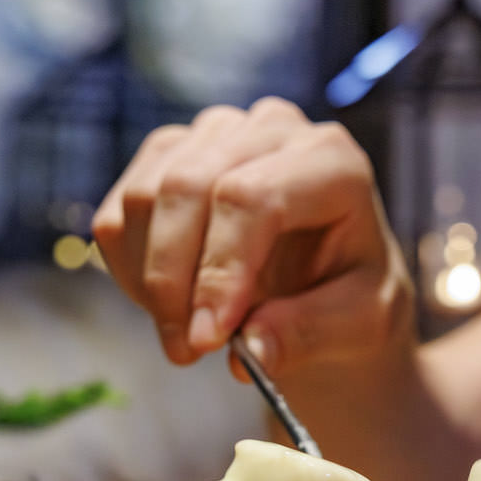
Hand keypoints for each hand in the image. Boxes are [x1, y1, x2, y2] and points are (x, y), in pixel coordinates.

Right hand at [93, 98, 413, 378]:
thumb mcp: (361, 324)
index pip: (251, 198)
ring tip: (185, 336)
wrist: (335, 286)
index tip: (209, 338)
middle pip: (187, 188)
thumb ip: (310, 333)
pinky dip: (132, 270)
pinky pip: (120, 211)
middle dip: (175, 280)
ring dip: (151, 279)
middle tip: (187, 350)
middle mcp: (271, 130)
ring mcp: (214, 134)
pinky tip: (170, 306)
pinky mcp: (169, 156)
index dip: (219, 270)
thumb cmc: (355, 298)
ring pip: (144, 196)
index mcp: (332, 161)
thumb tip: (249, 351)